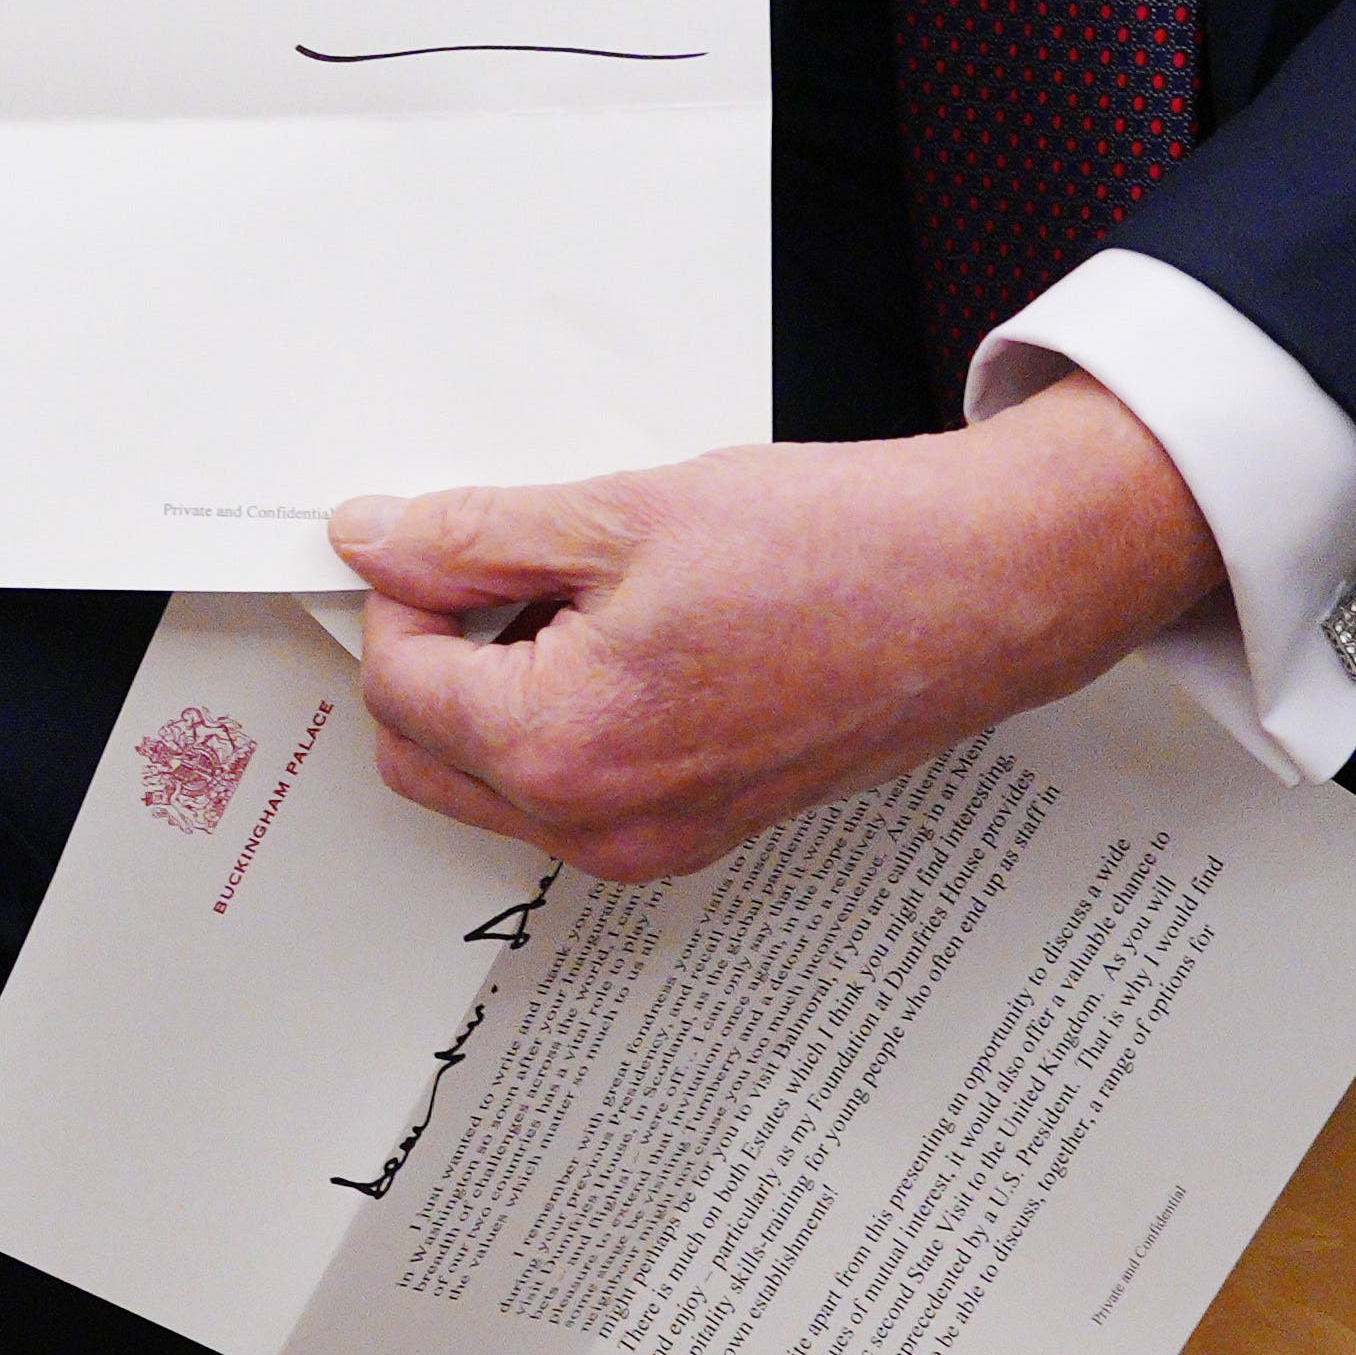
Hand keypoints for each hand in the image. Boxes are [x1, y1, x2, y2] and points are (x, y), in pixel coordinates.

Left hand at [327, 380, 1215, 878]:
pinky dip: (557, 719)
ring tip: (573, 589)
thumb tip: (375, 543)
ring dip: (491, 690)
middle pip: (422, 753)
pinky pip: (571, 792)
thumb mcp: (619, 513)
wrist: (980, 590)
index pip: (395, 681)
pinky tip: (618, 634)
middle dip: (429, 653)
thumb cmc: (835, 553)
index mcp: (565, 750)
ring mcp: (655, 842)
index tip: (442, 536)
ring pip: (492, 782)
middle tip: (490, 561)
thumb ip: (474, 537)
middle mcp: (603, 826)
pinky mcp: (699, 830)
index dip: (402, 590)